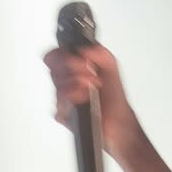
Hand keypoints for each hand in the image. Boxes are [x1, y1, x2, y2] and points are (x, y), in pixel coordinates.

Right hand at [44, 42, 137, 156]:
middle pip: (53, 68)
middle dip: (75, 70)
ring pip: (56, 86)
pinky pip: (59, 104)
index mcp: (74, 67)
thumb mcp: (111, 67)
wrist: (118, 122)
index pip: (54, 55)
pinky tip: (84, 102)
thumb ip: (99, 53)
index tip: (82, 62)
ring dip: (76, 86)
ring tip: (90, 90)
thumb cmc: (113, 98)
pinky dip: (73, 102)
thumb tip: (85, 49)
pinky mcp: (62, 113)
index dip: (63, 56)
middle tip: (90, 77)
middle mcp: (66, 81)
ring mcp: (63, 97)